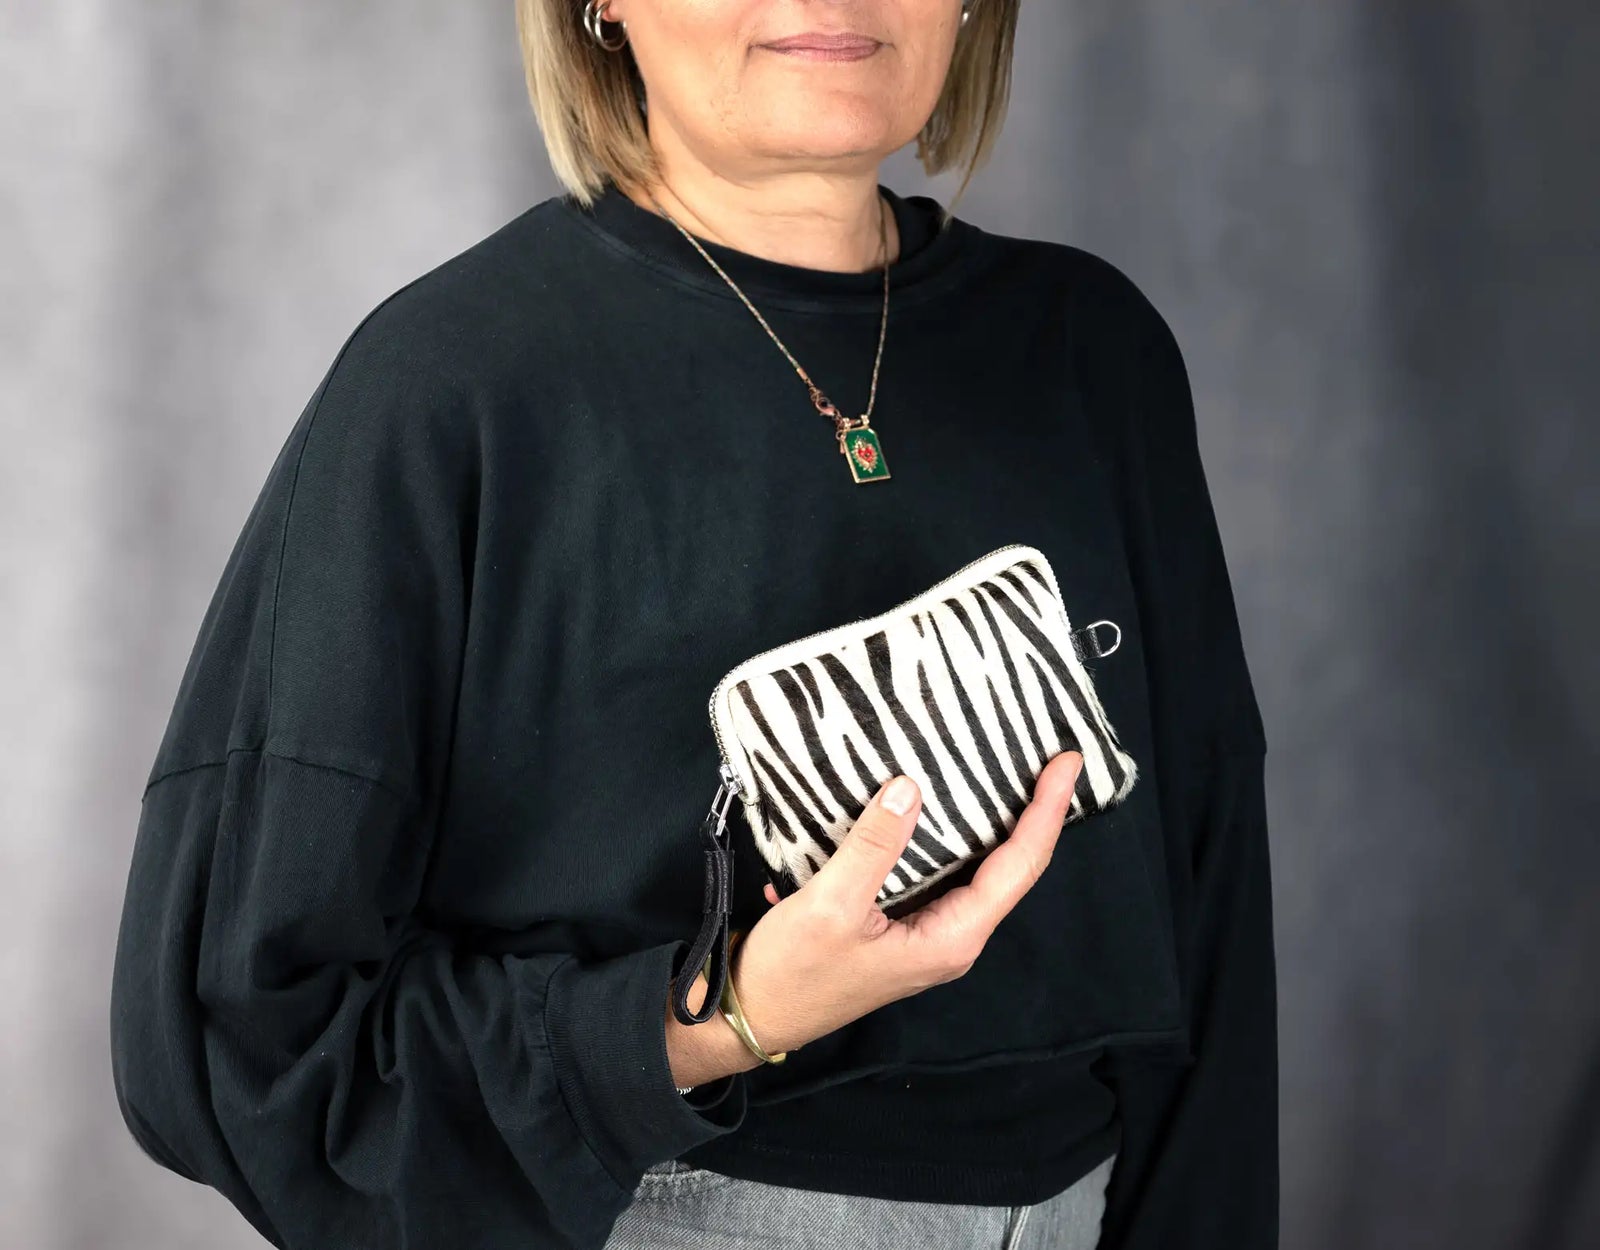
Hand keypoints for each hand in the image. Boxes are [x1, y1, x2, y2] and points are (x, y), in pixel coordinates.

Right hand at [730, 749, 1085, 1056]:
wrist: (748, 1013)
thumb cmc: (793, 972)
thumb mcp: (830, 905)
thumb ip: (873, 846)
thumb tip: (911, 786)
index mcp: (951, 937)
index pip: (1018, 866)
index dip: (1046, 812)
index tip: (1066, 762)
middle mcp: (950, 936)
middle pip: (1010, 866)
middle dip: (1032, 812)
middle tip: (1047, 754)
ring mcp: (925, 930)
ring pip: (974, 867)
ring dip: (989, 819)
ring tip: (1004, 766)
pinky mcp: (898, 921)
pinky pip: (936, 869)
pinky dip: (943, 831)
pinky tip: (935, 798)